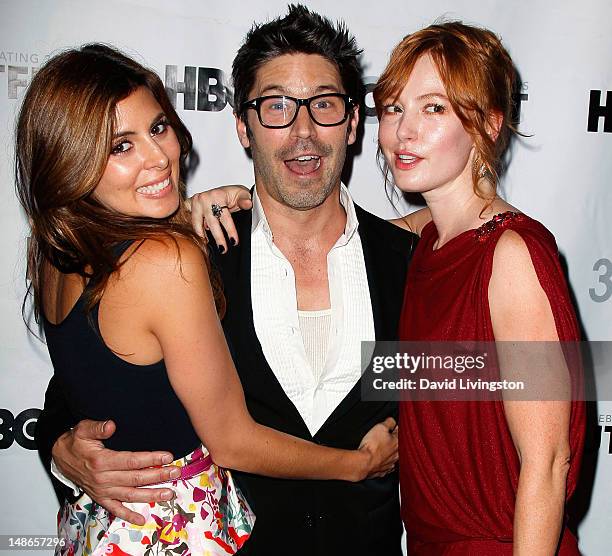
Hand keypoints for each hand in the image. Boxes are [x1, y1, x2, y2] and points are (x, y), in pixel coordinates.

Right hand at [52, 419, 180, 524]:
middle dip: (158, 476)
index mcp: (101, 461)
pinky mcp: (100, 497)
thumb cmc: (75, 442)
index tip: (167, 456)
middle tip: (175, 473)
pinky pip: (115, 509)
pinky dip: (128, 515)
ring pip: (130, 495)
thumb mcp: (83, 429)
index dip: (151, 458)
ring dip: (151, 495)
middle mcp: (103, 478)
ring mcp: (102, 490)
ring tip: (168, 493)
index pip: (132, 460)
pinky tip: (141, 518)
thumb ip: (98, 427)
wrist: (59, 457)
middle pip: (135, 478)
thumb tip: (111, 425)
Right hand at [186, 185, 251, 250]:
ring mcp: (195, 202)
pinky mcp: (189, 206)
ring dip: (203, 235)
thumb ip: (245, 200)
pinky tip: (202, 238)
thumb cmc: (232, 194)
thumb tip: (248, 204)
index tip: (234, 241)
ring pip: (197, 223)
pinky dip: (196, 230)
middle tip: (223, 249)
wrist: (222, 191)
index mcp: (217, 195)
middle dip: (218, 237)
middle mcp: (204, 198)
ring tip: (208, 244)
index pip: (224, 217)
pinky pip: (190, 221)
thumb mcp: (242, 194)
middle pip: (211, 223)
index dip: (230, 230)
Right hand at [357, 417, 398, 478]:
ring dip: (388, 452)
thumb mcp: (380, 427)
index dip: (395, 427)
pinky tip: (379, 459)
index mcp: (398, 443)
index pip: (400, 432)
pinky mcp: (383, 471)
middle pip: (397, 445)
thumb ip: (389, 422)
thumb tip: (392, 420)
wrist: (364, 463)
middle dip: (393, 440)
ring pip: (392, 456)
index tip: (392, 425)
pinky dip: (383, 461)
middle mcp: (397, 455)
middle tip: (386, 436)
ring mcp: (390, 464)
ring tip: (381, 448)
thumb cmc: (372, 446)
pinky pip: (386, 465)